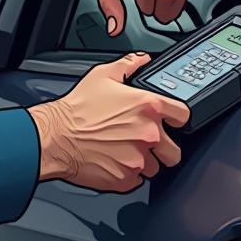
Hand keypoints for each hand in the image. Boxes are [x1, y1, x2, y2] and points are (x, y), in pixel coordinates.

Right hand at [28, 51, 188, 191]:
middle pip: (175, 150)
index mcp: (148, 107)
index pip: (184, 115)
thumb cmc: (76, 109)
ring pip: (155, 167)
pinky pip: (136, 180)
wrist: (56, 137)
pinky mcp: (126, 179)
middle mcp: (148, 134)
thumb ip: (128, 65)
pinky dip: (128, 174)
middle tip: (145, 141)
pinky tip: (114, 161)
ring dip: (144, 161)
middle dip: (163, 147)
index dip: (177, 118)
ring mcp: (138, 159)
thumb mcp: (102, 75)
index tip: (171, 121)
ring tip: (124, 150)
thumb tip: (141, 59)